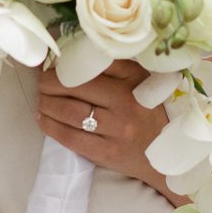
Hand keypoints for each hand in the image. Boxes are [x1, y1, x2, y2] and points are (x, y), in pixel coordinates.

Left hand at [35, 60, 172, 191]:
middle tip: (41, 80)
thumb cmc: (152, 114)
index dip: (66, 61)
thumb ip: (116, 67)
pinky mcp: (109, 152)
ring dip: (46, 103)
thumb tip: (72, 56)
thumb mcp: (144, 83)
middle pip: (75, 85)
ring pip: (69, 111)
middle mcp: (128, 101)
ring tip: (42, 100)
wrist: (170, 156)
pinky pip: (70, 138)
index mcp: (137, 78)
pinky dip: (51, 126)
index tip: (54, 61)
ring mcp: (118, 129)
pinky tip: (43, 119)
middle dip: (49, 81)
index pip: (92, 62)